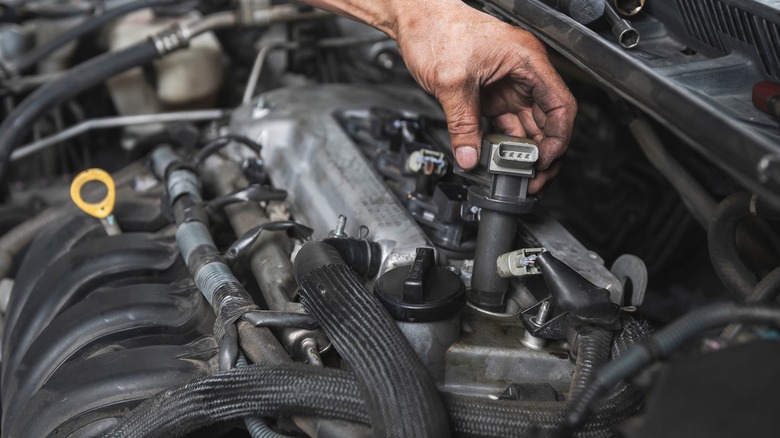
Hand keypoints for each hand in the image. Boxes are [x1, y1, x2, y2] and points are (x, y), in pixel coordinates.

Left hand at [393, 1, 576, 192]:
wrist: (416, 17)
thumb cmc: (438, 29)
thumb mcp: (452, 81)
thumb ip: (463, 123)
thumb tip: (469, 156)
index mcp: (528, 61)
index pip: (561, 106)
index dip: (557, 139)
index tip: (544, 162)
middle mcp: (524, 74)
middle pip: (548, 122)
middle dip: (542, 154)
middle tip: (533, 180)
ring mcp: (509, 86)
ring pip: (527, 127)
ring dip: (523, 153)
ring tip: (517, 177)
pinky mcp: (491, 95)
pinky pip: (506, 125)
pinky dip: (504, 145)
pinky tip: (498, 161)